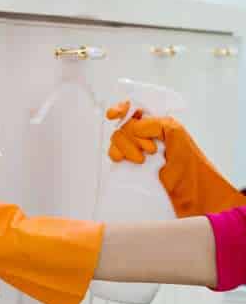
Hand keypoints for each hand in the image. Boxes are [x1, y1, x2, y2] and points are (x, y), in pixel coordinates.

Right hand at [106, 101, 245, 215]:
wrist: (190, 194)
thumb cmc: (190, 164)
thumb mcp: (176, 134)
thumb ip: (154, 124)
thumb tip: (134, 127)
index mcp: (157, 124)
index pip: (134, 108)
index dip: (122, 109)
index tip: (113, 115)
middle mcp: (145, 135)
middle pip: (123, 124)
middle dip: (132, 135)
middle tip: (150, 149)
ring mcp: (136, 149)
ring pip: (116, 138)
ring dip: (126, 148)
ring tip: (142, 160)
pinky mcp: (129, 165)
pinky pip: (114, 154)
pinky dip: (117, 155)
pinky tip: (127, 161)